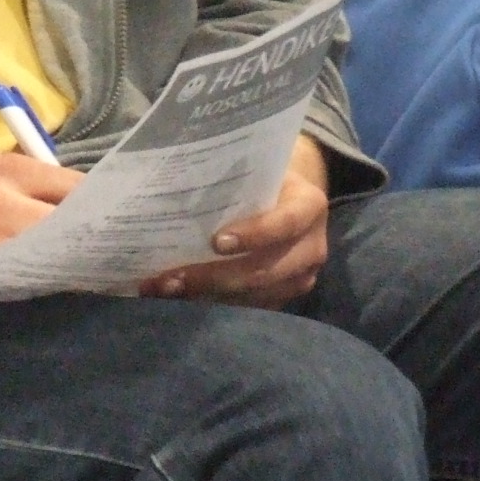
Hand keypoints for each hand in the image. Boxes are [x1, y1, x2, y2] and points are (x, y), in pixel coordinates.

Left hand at [140, 136, 330, 309]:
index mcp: (309, 206)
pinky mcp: (286, 297)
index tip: (215, 242)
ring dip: (207, 296)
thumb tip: (176, 190)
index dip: (253, 235)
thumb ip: (232, 183)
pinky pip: (251, 307)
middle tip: (173, 278)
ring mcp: (302, 277)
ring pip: (255, 295)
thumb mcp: (257, 172)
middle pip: (265, 271)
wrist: (288, 202)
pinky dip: (214, 304)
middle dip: (215, 277)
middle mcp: (312, 247)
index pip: (285, 223)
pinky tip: (182, 297)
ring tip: (166, 288)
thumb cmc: (263, 182)